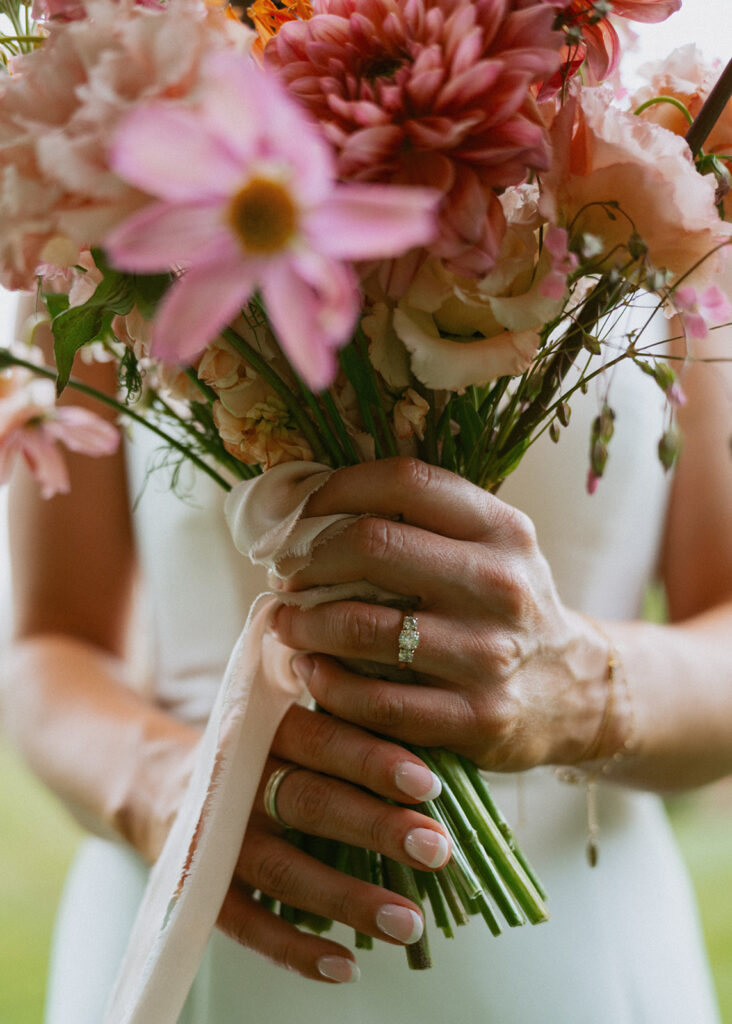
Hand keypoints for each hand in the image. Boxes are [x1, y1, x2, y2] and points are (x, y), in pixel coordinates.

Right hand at [157, 702, 450, 983]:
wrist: (165, 786)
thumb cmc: (264, 756)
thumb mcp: (293, 729)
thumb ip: (349, 735)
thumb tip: (442, 765)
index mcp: (266, 729)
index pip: (322, 739)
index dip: (374, 761)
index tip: (430, 783)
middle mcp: (239, 780)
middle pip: (309, 802)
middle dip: (377, 828)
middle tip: (438, 850)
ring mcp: (217, 837)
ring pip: (284, 869)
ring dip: (349, 898)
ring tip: (411, 923)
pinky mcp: (202, 888)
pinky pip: (247, 925)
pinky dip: (295, 950)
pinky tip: (345, 968)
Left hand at [272, 458, 621, 770]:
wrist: (573, 691)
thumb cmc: (506, 608)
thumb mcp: (492, 548)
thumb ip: (425, 520)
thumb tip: (317, 501)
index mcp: (502, 529)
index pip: (405, 481)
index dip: (335, 490)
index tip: (299, 514)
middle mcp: (501, 585)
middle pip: (374, 544)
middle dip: (307, 556)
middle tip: (284, 573)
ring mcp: (490, 654)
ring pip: (364, 627)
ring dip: (304, 623)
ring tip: (285, 622)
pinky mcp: (476, 718)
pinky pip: (376, 702)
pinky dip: (327, 685)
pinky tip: (310, 671)